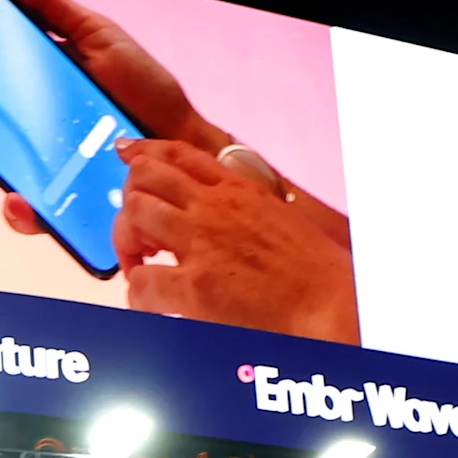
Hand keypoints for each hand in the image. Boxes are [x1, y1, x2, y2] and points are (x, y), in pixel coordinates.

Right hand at [0, 0, 231, 234]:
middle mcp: (17, 137)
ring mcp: (33, 175)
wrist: (183, 142)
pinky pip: (28, 216)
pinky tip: (19, 199)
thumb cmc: (140, 91)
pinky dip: (18, 211)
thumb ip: (43, 5)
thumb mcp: (92, 34)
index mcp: (18, 95)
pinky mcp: (58, 211)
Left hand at [113, 140, 360, 340]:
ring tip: (140, 265)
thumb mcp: (279, 218)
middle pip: (145, 178)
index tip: (126, 153)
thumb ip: (244, 210)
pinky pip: (142, 281)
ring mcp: (202, 243)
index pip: (179, 154)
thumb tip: (222, 216)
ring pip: (135, 216)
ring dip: (127, 242)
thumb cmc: (316, 272)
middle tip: (137, 233)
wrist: (332, 305)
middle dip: (129, 201)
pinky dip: (137, 294)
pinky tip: (150, 304)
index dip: (145, 152)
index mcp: (239, 190)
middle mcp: (215, 208)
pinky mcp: (195, 286)